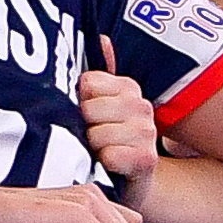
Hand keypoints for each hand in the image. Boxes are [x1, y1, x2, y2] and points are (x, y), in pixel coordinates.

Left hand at [77, 67, 157, 183]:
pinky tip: (104, 167)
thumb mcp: (96, 109)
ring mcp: (146, 132)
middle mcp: (140, 106)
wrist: (127, 183)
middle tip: (85, 139)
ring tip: (94, 154)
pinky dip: (101, 164)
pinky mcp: (146, 159)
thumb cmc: (105, 143)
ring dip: (88, 149)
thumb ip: (95, 78)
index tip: (81, 116)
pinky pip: (111, 155)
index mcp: (126, 88)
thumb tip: (101, 38)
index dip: (76, 101)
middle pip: (89, 108)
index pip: (88, 82)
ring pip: (97, 134)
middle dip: (80, 127)